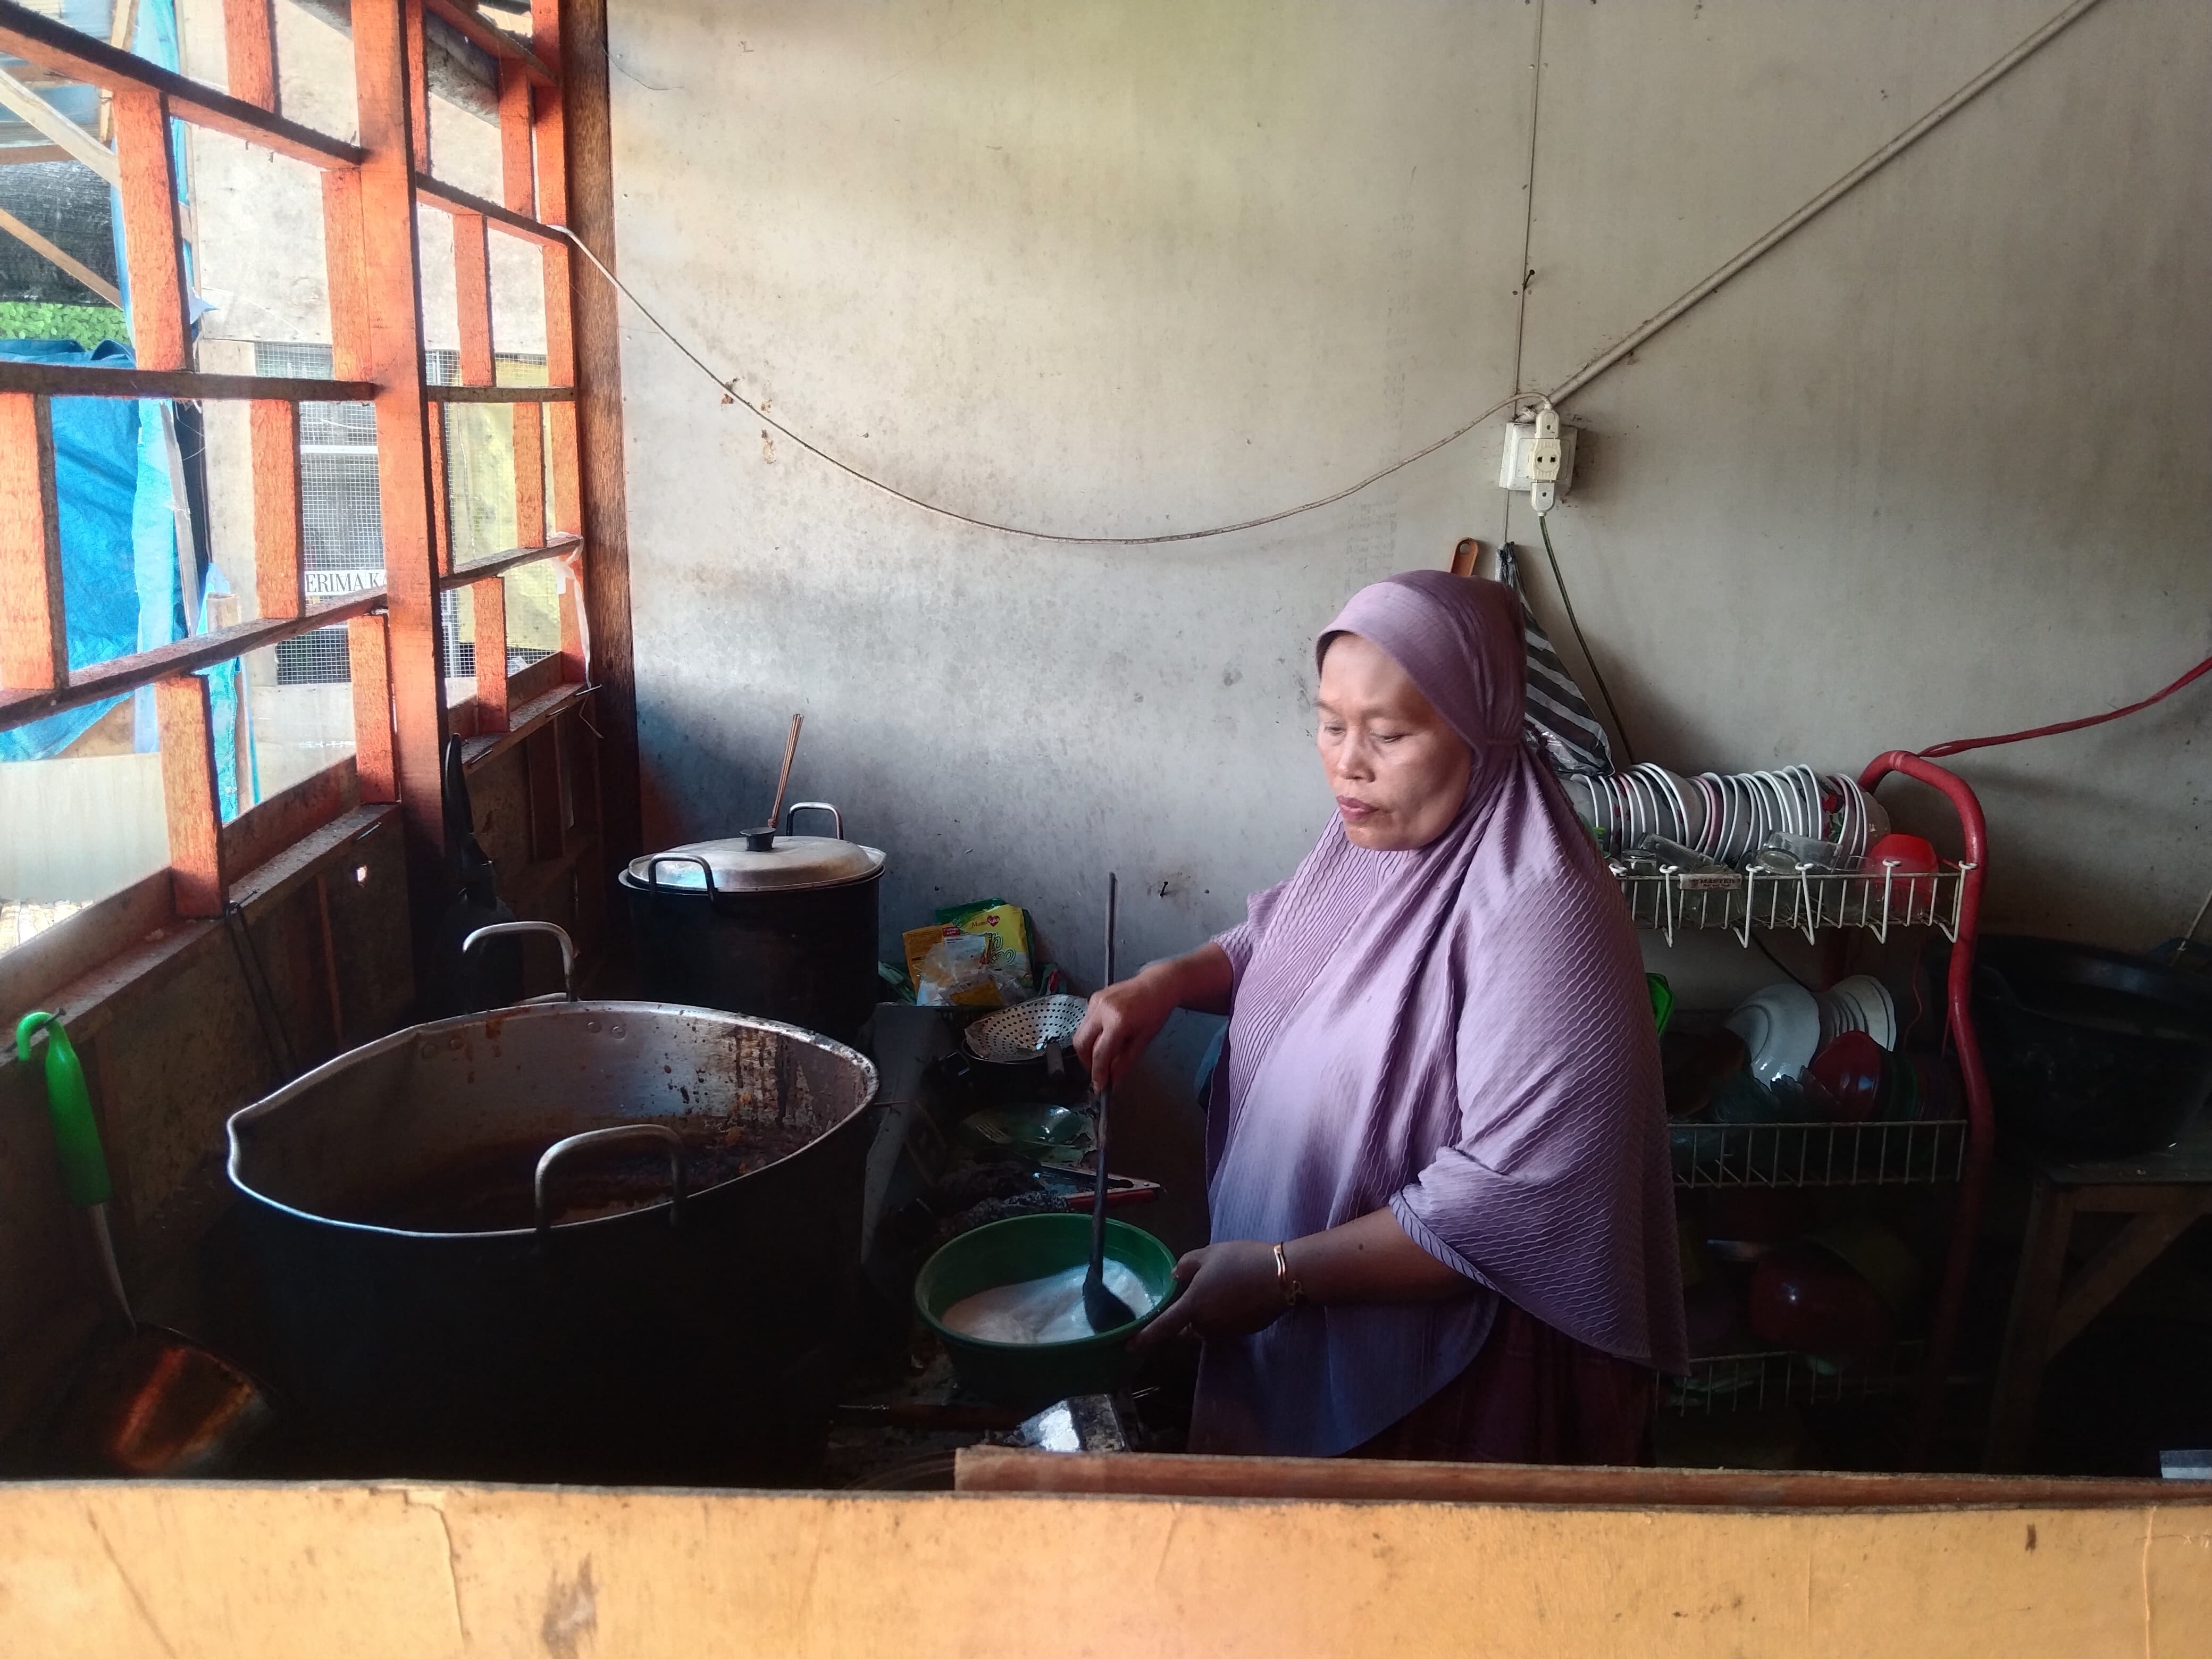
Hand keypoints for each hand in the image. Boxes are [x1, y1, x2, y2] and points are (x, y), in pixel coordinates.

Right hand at [1071, 970, 1174, 1090]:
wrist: (1157, 985)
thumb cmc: (1155, 1011)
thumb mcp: (1143, 1040)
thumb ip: (1125, 1062)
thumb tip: (1113, 1081)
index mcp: (1118, 1021)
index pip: (1100, 1054)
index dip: (1098, 1073)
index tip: (1099, 1086)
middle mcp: (1102, 1010)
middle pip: (1081, 1044)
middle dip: (1087, 1062)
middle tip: (1099, 1072)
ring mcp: (1095, 1002)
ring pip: (1080, 1033)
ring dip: (1088, 1049)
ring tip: (1104, 1055)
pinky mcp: (1094, 998)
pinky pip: (1086, 1022)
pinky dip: (1092, 1034)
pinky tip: (1106, 1037)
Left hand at [1130, 1240, 1287, 1350]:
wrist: (1281, 1277)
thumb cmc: (1240, 1261)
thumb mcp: (1209, 1254)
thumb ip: (1186, 1266)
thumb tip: (1175, 1277)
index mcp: (1193, 1307)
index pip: (1163, 1327)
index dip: (1145, 1337)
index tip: (1129, 1345)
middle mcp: (1206, 1326)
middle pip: (1187, 1329)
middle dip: (1184, 1320)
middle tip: (1189, 1299)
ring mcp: (1226, 1331)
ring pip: (1206, 1328)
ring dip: (1204, 1316)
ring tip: (1216, 1291)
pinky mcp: (1243, 1331)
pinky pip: (1224, 1326)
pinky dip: (1223, 1315)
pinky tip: (1233, 1296)